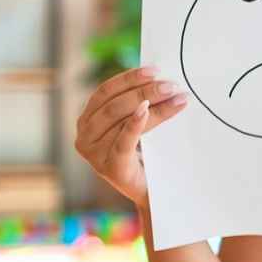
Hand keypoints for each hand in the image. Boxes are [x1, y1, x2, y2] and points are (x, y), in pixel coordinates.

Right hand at [73, 67, 188, 206]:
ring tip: (177, 97)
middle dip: (145, 91)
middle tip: (171, 85)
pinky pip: (123, 139)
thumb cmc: (144, 155)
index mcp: (87, 121)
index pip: (105, 91)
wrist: (152, 191)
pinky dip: (135, 122)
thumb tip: (158, 77)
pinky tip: (146, 110)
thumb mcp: (136, 127)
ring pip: (121, 119)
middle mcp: (84, 136)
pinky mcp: (109, 166)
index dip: (128, 78)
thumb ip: (136, 105)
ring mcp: (94, 153)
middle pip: (114, 104)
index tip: (154, 70)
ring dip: (152, 105)